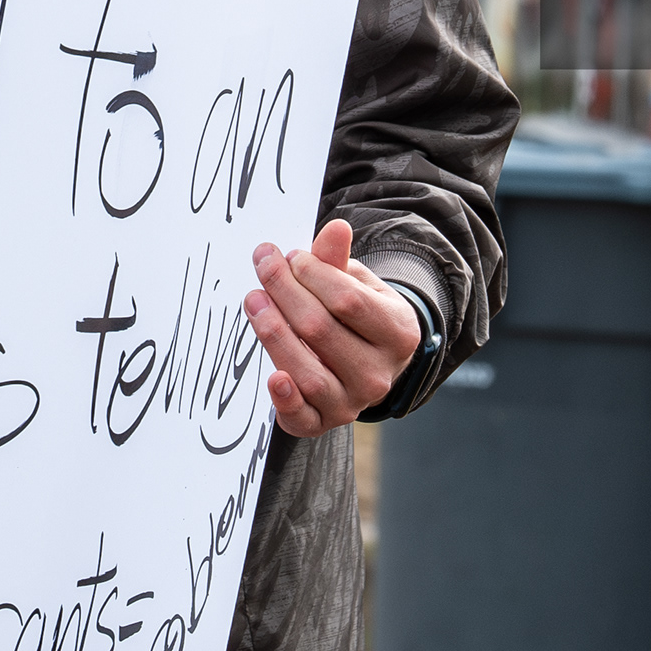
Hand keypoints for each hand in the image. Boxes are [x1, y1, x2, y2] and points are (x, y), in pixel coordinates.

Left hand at [247, 220, 421, 437]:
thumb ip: (338, 262)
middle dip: (284, 292)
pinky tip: (272, 377)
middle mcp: (379, 374)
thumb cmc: (358, 316)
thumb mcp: (357, 285)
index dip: (312, 274)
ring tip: (253, 301)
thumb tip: (336, 227)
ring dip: (274, 334)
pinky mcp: (324, 423)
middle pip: (320, 330)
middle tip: (262, 265)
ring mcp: (352, 403)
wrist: (368, 361)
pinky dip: (286, 400)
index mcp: (397, 332)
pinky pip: (303, 418)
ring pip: (309, 373)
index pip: (346, 300)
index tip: (290, 256)